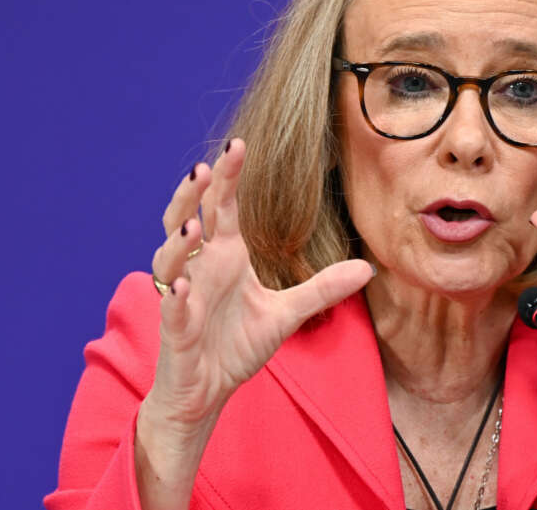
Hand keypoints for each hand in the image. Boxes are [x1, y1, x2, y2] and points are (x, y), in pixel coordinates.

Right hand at [147, 138, 373, 426]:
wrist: (208, 391)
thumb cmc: (237, 344)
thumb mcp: (287, 313)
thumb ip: (322, 288)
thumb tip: (367, 268)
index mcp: (224, 256)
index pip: (223, 208)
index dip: (228, 178)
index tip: (238, 145)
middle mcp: (199, 268)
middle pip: (186, 220)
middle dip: (192, 195)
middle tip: (204, 168)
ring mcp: (183, 297)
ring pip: (169, 260)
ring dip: (177, 242)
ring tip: (191, 223)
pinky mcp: (176, 331)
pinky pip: (172, 310)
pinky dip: (176, 299)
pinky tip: (184, 288)